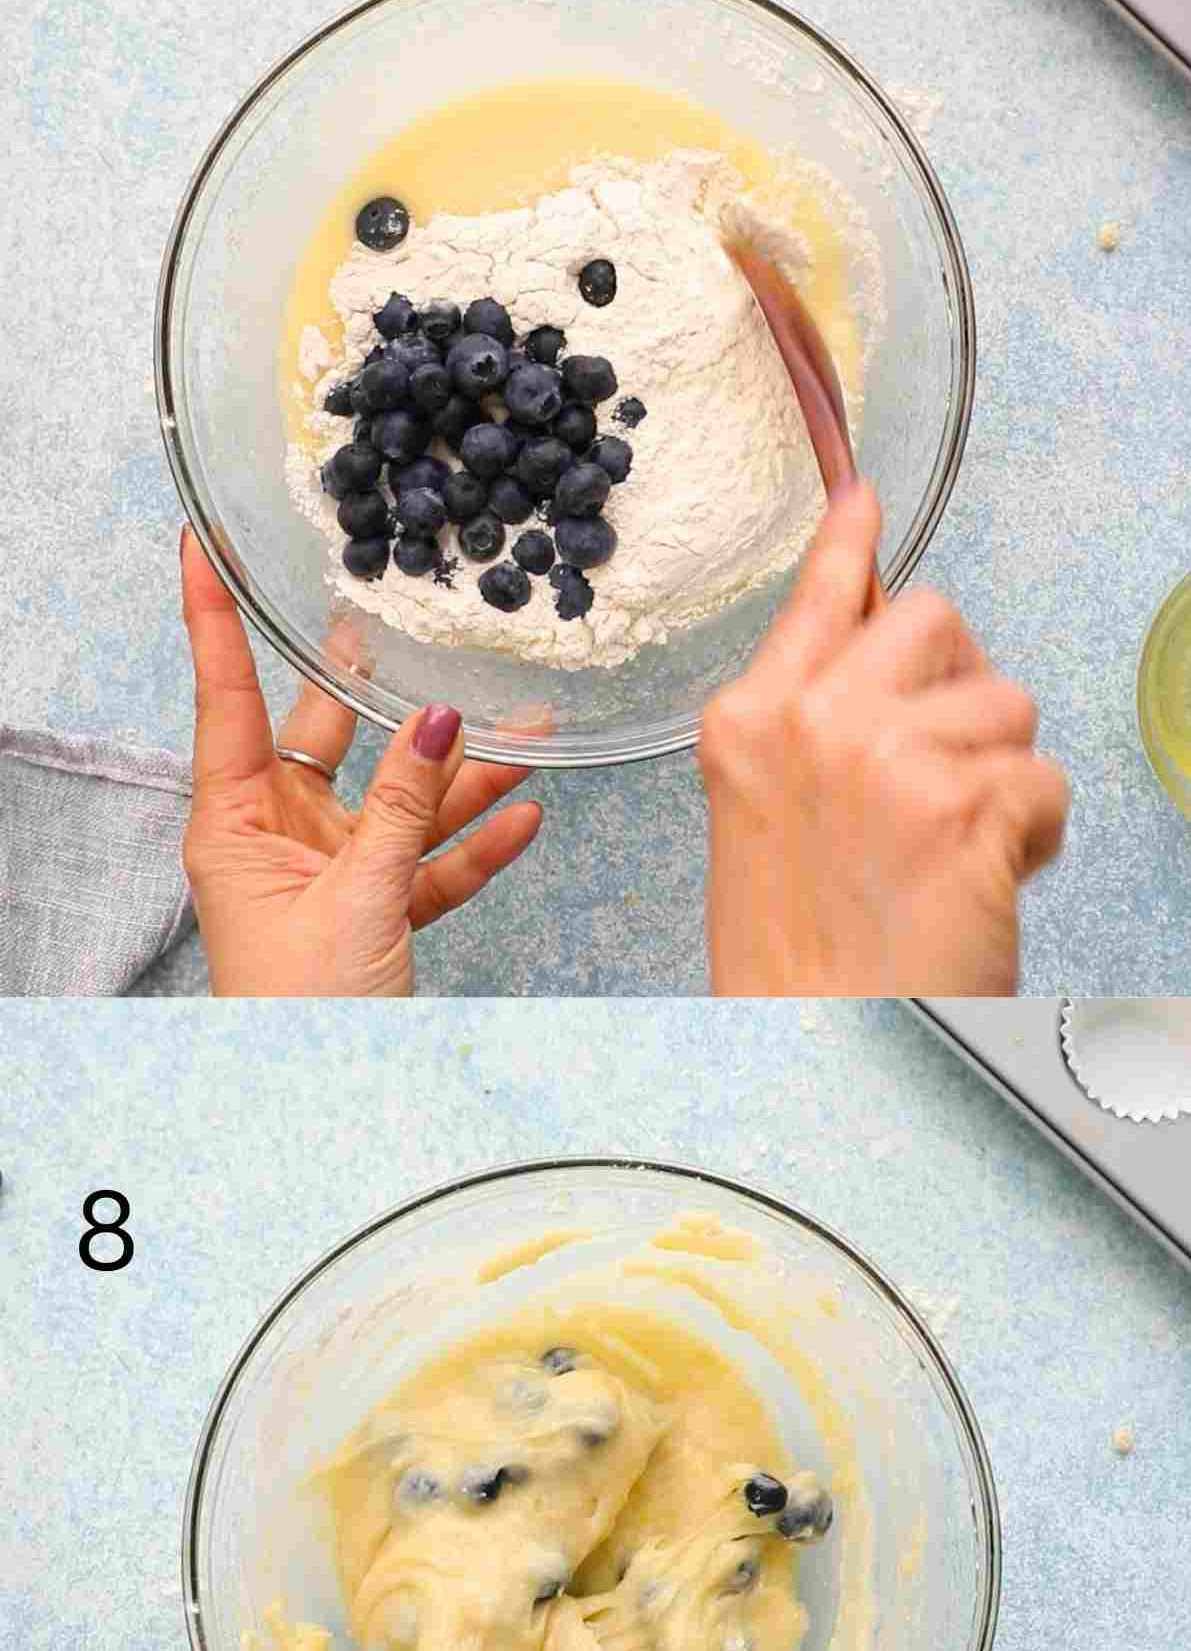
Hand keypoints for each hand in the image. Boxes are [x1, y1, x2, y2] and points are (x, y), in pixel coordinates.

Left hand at [180, 531, 541, 994]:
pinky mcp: (376, 912)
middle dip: (383, 691)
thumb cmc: (303, 1010)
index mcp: (235, 822)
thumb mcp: (358, 896)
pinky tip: (527, 813)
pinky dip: (474, 844)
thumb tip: (438, 721)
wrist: (324, 1104)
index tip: (202, 546)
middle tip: (414, 621)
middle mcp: (278, 835)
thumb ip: (403, 806)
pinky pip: (429, 862)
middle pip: (329, 737)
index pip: (225, 698)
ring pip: (397, 800)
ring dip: (459, 773)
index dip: (216, 620)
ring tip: (523, 723)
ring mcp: (329, 872)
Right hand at [700, 485, 1068, 995]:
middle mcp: (814, 719)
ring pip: (1007, 701)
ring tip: (951, 851)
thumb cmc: (794, 965)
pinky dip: (1035, 838)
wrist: (813, 1055)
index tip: (866, 498)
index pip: (820, 597)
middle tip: (941, 769)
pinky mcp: (967, 804)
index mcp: (751, 723)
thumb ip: (807, 728)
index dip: (853, 545)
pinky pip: (1045, 781)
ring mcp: (890, 755)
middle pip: (936, 620)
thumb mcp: (762, 822)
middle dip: (959, 684)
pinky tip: (984, 883)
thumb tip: (879, 653)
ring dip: (1001, 771)